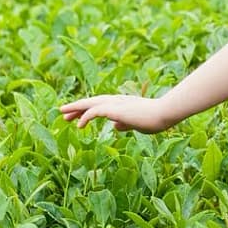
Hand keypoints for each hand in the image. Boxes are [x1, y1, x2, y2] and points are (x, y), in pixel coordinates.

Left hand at [56, 94, 177, 133]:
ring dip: (76, 109)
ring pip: (90, 104)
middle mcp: (116, 101)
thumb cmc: (155, 119)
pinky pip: (95, 111)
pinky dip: (85, 116)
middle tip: (63, 113)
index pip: (100, 105)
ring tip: (63, 114)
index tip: (77, 118)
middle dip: (76, 107)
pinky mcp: (115, 109)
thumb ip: (126, 124)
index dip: (87, 110)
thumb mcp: (137, 123)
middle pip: (91, 102)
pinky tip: (78, 125)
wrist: (164, 113)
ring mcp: (115, 103)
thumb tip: (115, 127)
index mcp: (121, 104)